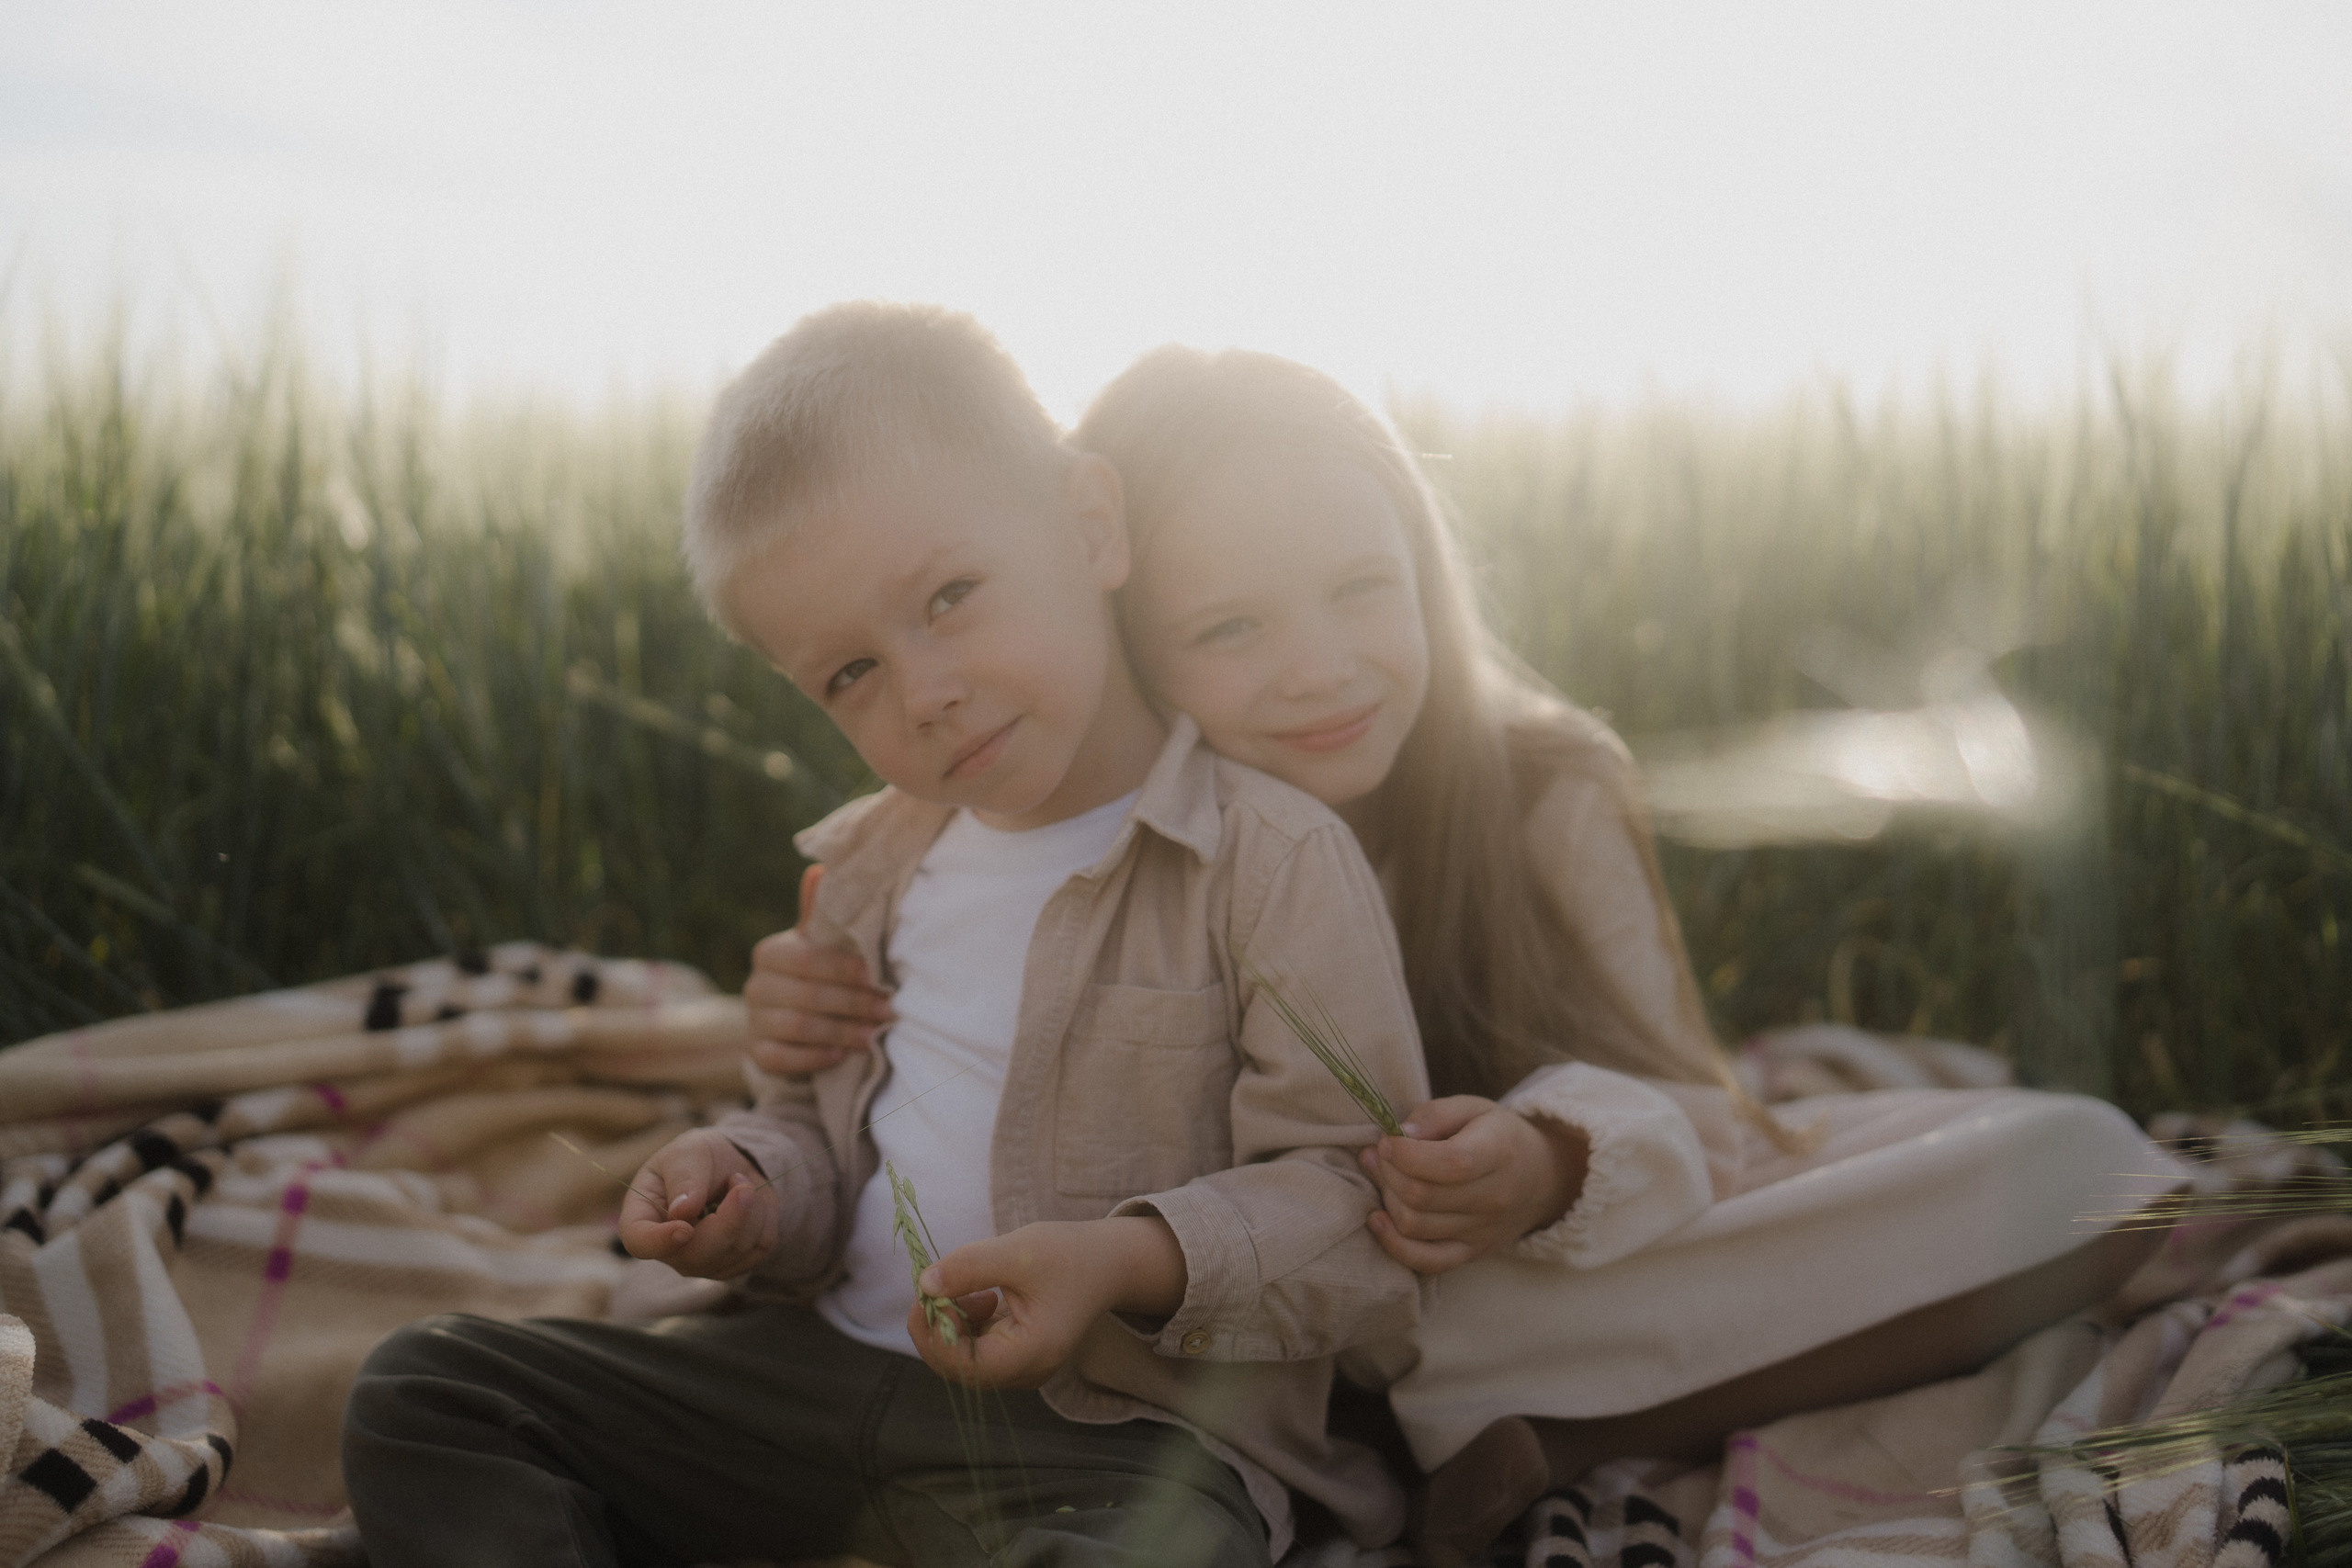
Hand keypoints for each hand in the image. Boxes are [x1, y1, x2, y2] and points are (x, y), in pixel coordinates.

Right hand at [617, 1129, 777, 1279]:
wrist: (729, 1164)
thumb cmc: (696, 1157)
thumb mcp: (687, 1153)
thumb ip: (684, 1178)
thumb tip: (682, 1211)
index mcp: (642, 1218)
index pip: (640, 1242)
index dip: (660, 1241)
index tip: (685, 1228)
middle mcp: (669, 1250)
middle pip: (696, 1256)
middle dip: (728, 1218)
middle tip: (740, 1180)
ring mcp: (702, 1263)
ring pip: (734, 1252)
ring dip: (749, 1209)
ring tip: (738, 1183)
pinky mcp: (735, 1264)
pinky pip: (759, 1249)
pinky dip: (763, 1218)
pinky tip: (750, 1202)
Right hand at [744, 865, 893, 1075]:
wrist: (793, 1024)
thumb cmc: (818, 975)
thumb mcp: (821, 944)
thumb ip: (822, 913)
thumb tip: (821, 868)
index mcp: (771, 952)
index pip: (807, 959)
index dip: (844, 969)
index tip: (878, 977)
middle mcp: (756, 985)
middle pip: (806, 995)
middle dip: (852, 1004)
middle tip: (888, 1011)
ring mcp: (753, 1021)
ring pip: (796, 1027)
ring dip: (839, 1032)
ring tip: (873, 1035)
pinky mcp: (756, 1053)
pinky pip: (779, 1058)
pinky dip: (811, 1058)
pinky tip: (839, 1056)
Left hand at [905, 1216, 1185, 1389]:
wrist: (1107, 1263)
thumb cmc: (1069, 1255)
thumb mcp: (1018, 1251)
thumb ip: (969, 1267)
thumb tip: (924, 1284)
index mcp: (1032, 1353)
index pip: (966, 1365)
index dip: (936, 1333)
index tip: (928, 1291)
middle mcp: (1027, 1372)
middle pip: (959, 1369)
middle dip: (937, 1328)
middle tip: (933, 1286)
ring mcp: (1021, 1368)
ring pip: (963, 1361)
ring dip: (949, 1325)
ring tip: (966, 1288)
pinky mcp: (1016, 1357)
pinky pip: (975, 1351)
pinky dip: (963, 1325)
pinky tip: (979, 1297)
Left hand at [1359, 1097, 1588, 1273]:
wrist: (1543, 1178)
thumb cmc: (1499, 1136)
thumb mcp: (1473, 1108)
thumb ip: (1435, 1115)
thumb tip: (1399, 1135)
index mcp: (1498, 1153)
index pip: (1448, 1164)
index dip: (1405, 1154)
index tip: (1386, 1141)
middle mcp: (1494, 1198)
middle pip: (1422, 1196)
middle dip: (1388, 1172)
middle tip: (1379, 1154)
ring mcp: (1483, 1231)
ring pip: (1415, 1226)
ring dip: (1386, 1199)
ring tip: (1382, 1176)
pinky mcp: (1471, 1253)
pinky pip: (1426, 1261)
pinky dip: (1394, 1245)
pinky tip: (1377, 1219)